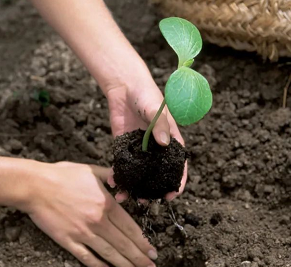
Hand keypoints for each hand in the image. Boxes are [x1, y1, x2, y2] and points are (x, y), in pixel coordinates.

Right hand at [21, 162, 157, 266]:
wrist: (35, 185)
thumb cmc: (63, 175)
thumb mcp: (92, 170)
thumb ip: (111, 175)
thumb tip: (122, 178)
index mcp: (106, 203)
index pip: (130, 227)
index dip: (143, 241)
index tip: (152, 250)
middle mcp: (98, 221)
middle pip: (123, 244)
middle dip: (139, 257)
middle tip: (151, 266)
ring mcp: (83, 233)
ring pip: (109, 253)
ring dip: (125, 264)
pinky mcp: (68, 240)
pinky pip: (87, 257)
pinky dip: (99, 266)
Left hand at [106, 78, 186, 201]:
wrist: (125, 87)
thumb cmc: (146, 95)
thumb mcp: (156, 109)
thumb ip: (160, 125)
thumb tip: (164, 143)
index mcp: (170, 140)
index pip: (178, 165)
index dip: (177, 182)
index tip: (172, 196)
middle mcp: (156, 148)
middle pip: (157, 174)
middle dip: (153, 191)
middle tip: (146, 202)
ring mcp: (140, 149)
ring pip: (139, 174)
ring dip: (133, 187)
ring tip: (126, 198)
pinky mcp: (124, 146)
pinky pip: (122, 165)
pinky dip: (118, 175)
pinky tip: (113, 183)